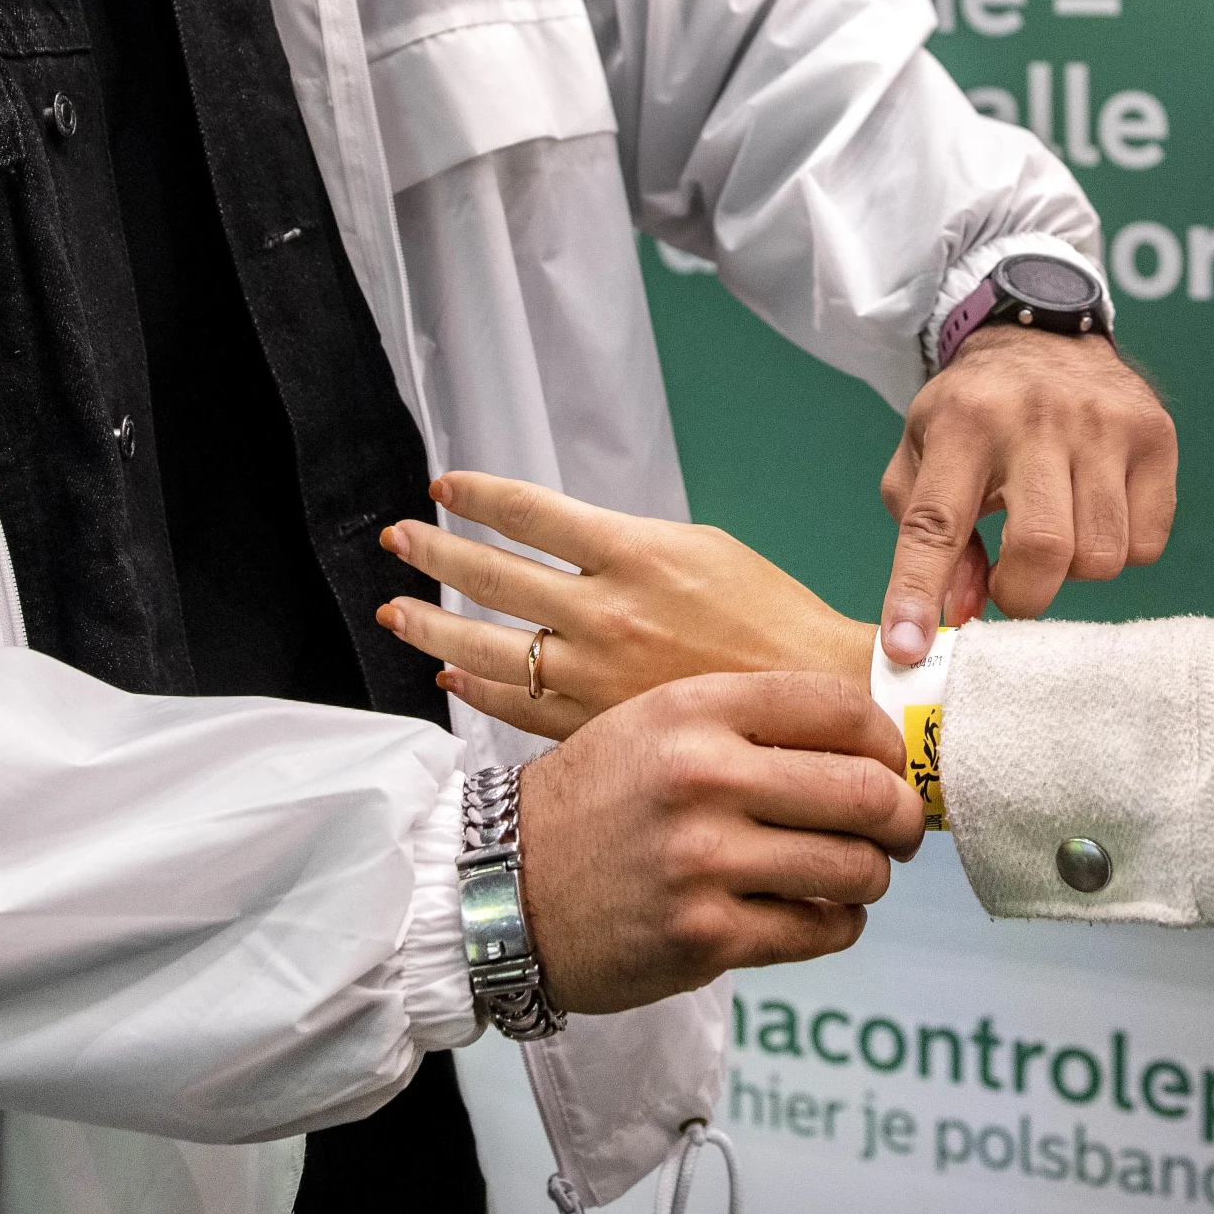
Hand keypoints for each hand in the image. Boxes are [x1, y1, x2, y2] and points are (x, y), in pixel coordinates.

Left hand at [381, 472, 870, 736]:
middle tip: (395, 538)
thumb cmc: (772, 620)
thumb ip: (629, 545)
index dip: (478, 497)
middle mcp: (603, 611)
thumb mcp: (704, 548)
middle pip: (492, 576)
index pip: (530, 512)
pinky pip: (515, 704)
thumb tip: (570, 544)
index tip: (444, 488)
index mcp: (634, 553)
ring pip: (487, 644)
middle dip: (433, 552)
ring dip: (432, 622)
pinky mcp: (595, 725)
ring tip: (396, 610)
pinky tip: (452, 674)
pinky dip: (477, 687)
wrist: (818, 701)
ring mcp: (593, 673)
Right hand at [516, 672, 925, 1013]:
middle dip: (903, 817)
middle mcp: (703, 777)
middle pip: (866, 790)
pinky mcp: (705, 935)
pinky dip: (836, 926)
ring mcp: (704, 860)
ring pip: (855, 868)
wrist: (499, 888)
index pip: (838, 705)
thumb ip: (745, 722)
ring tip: (856, 876)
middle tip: (901, 829)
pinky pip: (819, 931)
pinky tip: (819, 915)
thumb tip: (862, 739)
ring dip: (872, 878)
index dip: (886, 738)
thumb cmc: (593, 801)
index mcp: (695, 708)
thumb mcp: (653, 723)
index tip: (890, 761)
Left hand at [879, 327, 1174, 663]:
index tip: (907, 649)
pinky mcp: (1156, 435)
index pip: (936, 522)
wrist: (1045, 334)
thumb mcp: (923, 458)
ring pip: (1103, 556)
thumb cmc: (974, 415)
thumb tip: (960, 611)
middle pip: (1043, 549)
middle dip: (1023, 594)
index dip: (919, 592)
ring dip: (1074, 571)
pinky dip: (1120, 550)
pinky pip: (1147, 543)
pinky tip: (1094, 511)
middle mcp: (1036, 418)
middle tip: (1012, 584)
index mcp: (963, 423)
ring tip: (1055, 531)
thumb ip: (925, 539)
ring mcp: (1104, 424)